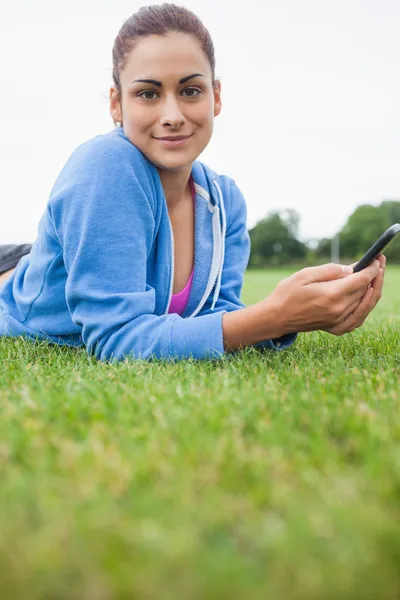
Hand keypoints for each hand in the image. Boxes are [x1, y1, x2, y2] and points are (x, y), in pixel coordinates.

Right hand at [263, 259, 380, 335]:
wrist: (276, 317)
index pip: (361, 280)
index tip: (377, 259)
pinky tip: (367, 298)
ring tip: (376, 278)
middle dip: (374, 276)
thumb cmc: (287, 293)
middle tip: (378, 264)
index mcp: (332, 295)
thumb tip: (350, 270)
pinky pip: (358, 318)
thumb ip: (330, 270)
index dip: (372, 268)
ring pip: (365, 304)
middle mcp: (339, 310)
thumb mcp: (305, 274)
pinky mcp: (336, 328)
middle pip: (366, 291)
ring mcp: (338, 321)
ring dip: (374, 290)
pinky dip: (365, 307)